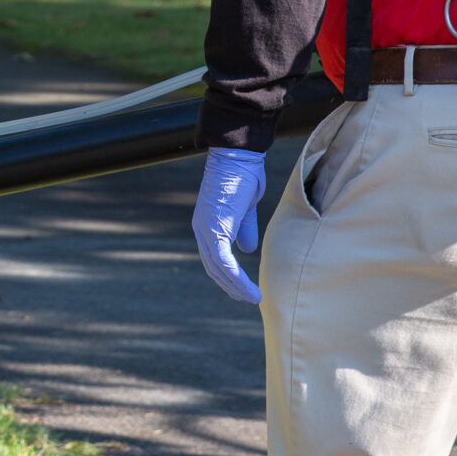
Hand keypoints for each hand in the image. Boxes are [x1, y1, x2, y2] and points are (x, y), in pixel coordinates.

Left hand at [193, 147, 267, 303]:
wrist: (238, 156)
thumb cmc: (243, 175)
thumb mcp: (245, 207)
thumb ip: (244, 228)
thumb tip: (247, 249)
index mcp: (207, 224)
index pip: (214, 258)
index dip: (227, 275)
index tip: (242, 288)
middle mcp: (202, 230)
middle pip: (213, 268)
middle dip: (230, 286)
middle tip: (248, 298)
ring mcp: (206, 231)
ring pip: (218, 270)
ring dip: (236, 288)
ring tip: (254, 299)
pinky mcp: (215, 231)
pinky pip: (225, 263)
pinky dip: (237, 280)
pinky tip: (251, 291)